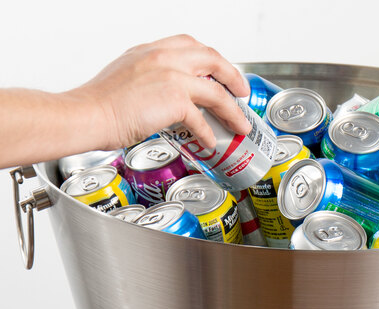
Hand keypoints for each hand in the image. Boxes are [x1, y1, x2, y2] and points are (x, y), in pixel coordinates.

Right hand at [69, 34, 251, 150]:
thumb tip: (164, 98)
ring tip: (240, 123)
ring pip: (215, 90)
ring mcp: (171, 76)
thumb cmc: (100, 104)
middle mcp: (163, 57)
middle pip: (212, 59)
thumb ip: (149, 80)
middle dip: (232, 76)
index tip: (221, 72)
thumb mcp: (127, 78)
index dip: (211, 59)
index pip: (190, 45)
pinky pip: (201, 118)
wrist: (88, 114)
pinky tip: (210, 142)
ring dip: (232, 110)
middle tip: (241, 91)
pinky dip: (208, 133)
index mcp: (151, 50)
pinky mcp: (173, 99)